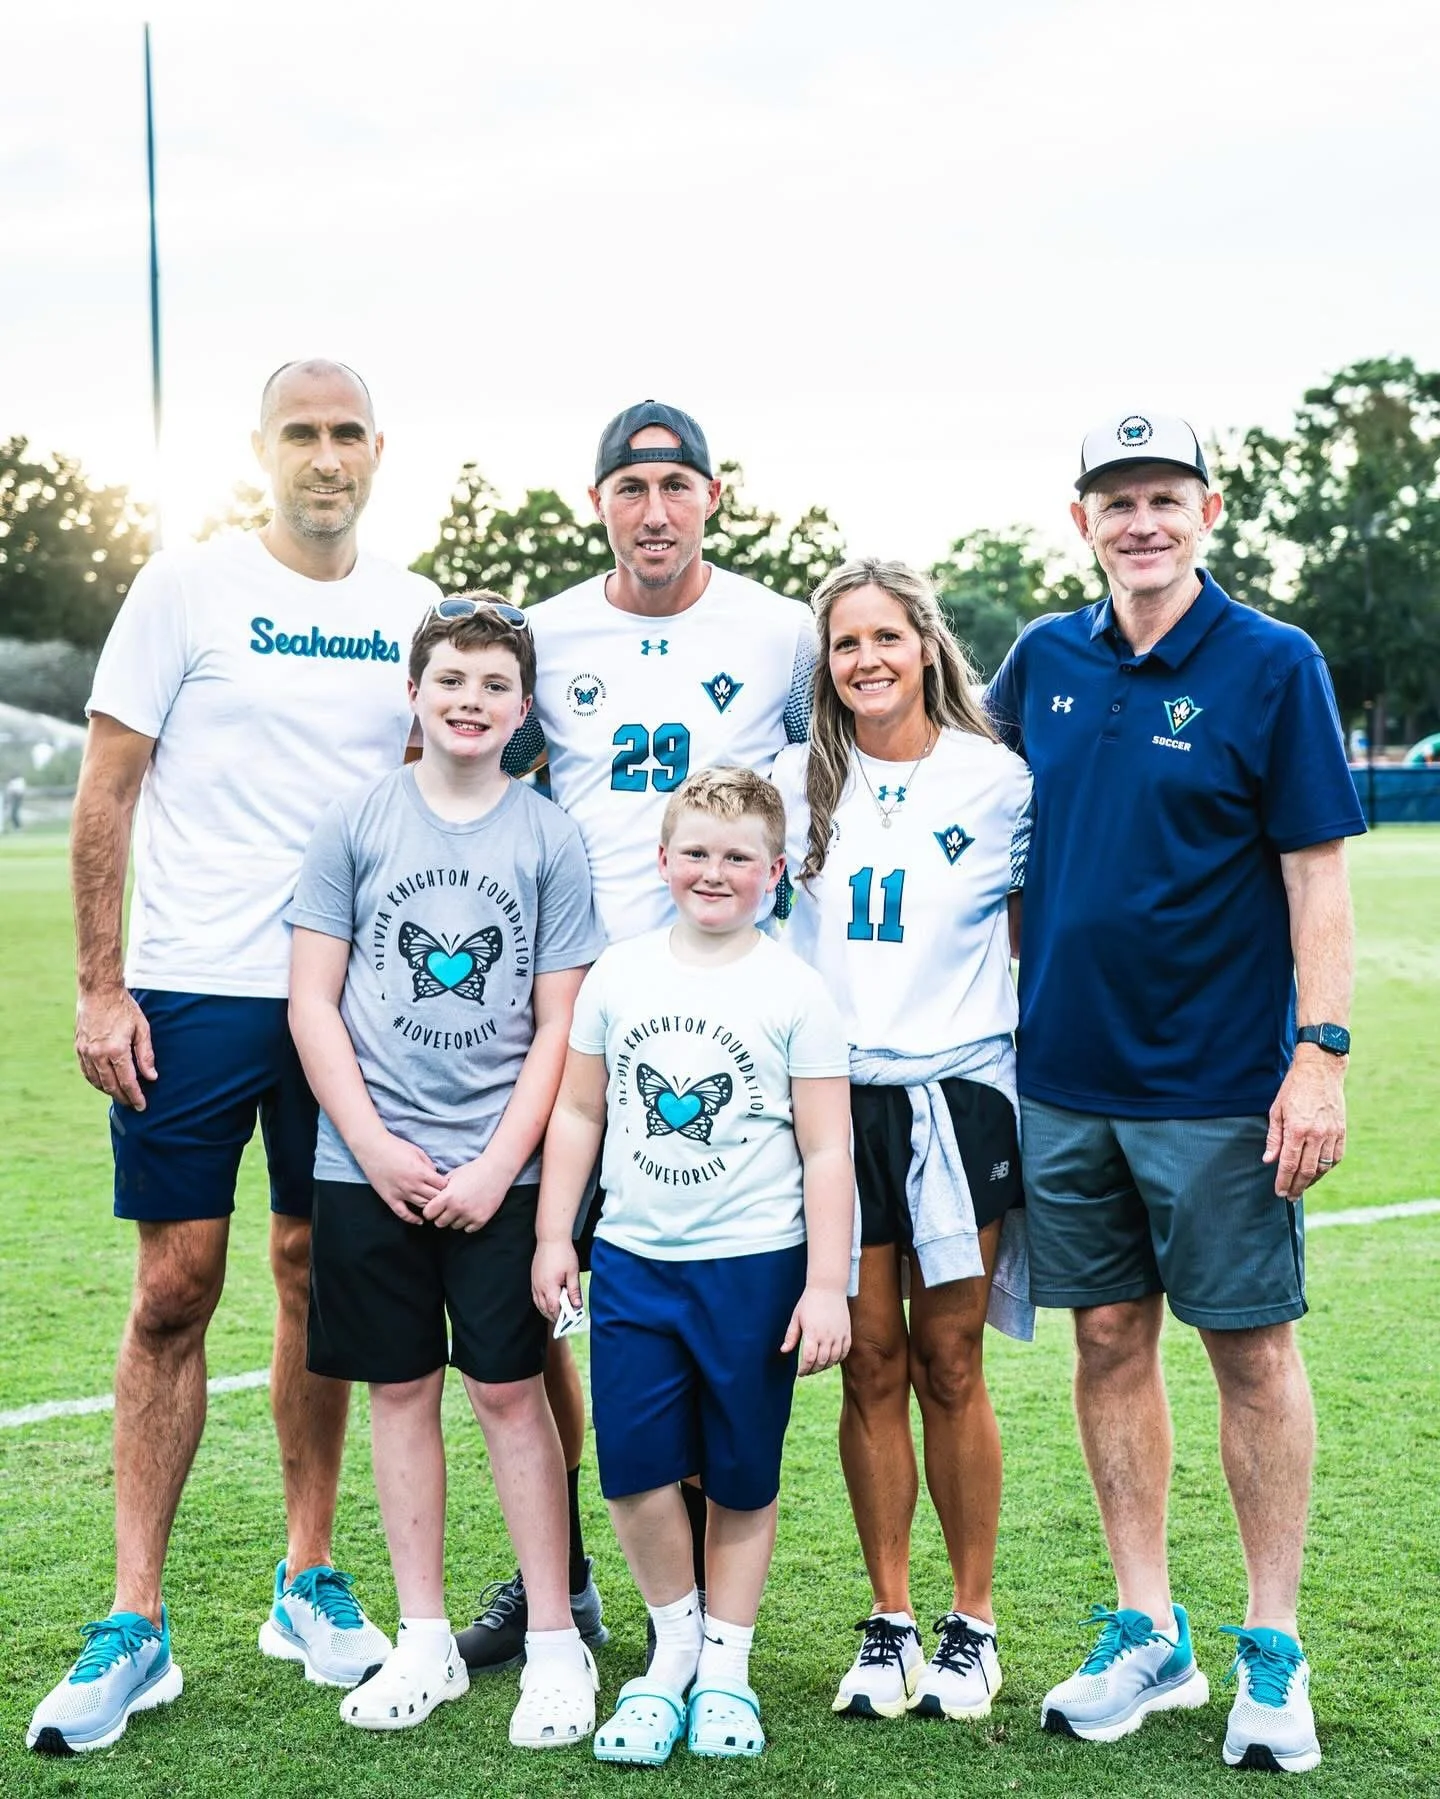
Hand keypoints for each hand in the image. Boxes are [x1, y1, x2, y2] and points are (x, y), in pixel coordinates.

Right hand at [75, 985, 156, 1110]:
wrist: (98, 991)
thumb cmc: (124, 1008)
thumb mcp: (142, 1028)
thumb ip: (146, 1054)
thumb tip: (151, 1077)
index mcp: (116, 1050)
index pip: (127, 1081)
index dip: (135, 1096)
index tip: (142, 1106)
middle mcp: (98, 1054)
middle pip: (111, 1085)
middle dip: (123, 1098)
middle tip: (132, 1105)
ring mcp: (86, 1051)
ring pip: (96, 1081)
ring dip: (109, 1091)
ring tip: (121, 1095)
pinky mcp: (79, 1047)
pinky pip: (86, 1072)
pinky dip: (96, 1081)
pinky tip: (104, 1083)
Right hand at [356, 1131, 445, 1223]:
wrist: (372, 1148)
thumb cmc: (395, 1147)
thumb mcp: (418, 1151)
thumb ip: (429, 1165)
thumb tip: (436, 1175)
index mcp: (421, 1172)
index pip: (442, 1186)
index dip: (448, 1186)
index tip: (449, 1186)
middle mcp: (413, 1185)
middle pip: (434, 1198)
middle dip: (442, 1198)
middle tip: (444, 1198)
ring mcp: (401, 1193)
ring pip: (422, 1206)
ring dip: (430, 1207)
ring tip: (436, 1208)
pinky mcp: (390, 1198)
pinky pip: (403, 1213)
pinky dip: (412, 1219)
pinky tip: (420, 1221)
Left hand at [422, 1156, 509, 1231]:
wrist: (496, 1171)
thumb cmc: (473, 1171)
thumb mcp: (452, 1176)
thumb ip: (440, 1190)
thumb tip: (431, 1200)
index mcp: (448, 1196)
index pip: (428, 1214)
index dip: (430, 1210)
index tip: (435, 1207)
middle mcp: (458, 1208)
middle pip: (439, 1223)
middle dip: (442, 1216)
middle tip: (450, 1208)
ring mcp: (470, 1215)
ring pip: (454, 1226)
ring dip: (456, 1219)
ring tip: (464, 1207)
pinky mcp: (481, 1219)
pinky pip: (468, 1229)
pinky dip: (469, 1222)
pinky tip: (472, 1211)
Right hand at [532, 1237, 579, 1321]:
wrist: (551, 1238)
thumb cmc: (563, 1253)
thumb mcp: (573, 1272)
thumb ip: (574, 1291)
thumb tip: (577, 1305)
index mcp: (550, 1286)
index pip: (554, 1308)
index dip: (561, 1316)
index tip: (568, 1320)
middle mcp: (539, 1287)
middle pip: (544, 1308)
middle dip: (553, 1316)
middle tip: (564, 1319)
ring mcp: (534, 1283)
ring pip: (538, 1303)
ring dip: (546, 1310)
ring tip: (557, 1313)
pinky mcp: (533, 1278)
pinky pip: (535, 1296)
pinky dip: (541, 1302)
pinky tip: (548, 1302)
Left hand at [781, 1285, 850, 1375]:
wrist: (828, 1287)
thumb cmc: (809, 1301)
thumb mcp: (796, 1317)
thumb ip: (791, 1336)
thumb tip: (784, 1351)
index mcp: (812, 1333)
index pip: (809, 1359)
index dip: (804, 1369)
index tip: (800, 1372)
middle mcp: (827, 1336)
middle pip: (821, 1362)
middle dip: (813, 1370)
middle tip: (807, 1371)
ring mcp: (839, 1335)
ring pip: (833, 1359)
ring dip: (825, 1366)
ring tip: (817, 1366)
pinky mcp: (847, 1332)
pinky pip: (845, 1352)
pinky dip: (838, 1359)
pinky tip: (831, 1360)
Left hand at [1263, 1050, 1347, 1199]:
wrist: (1320, 1071)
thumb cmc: (1294, 1089)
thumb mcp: (1276, 1110)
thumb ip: (1274, 1138)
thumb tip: (1269, 1160)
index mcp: (1296, 1129)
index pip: (1289, 1164)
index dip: (1284, 1181)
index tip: (1280, 1192)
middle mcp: (1316, 1134)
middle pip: (1307, 1170)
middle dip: (1297, 1186)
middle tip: (1290, 1197)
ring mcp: (1331, 1133)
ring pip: (1323, 1167)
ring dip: (1312, 1181)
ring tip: (1302, 1187)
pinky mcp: (1342, 1131)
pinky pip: (1336, 1157)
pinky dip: (1327, 1168)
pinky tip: (1319, 1172)